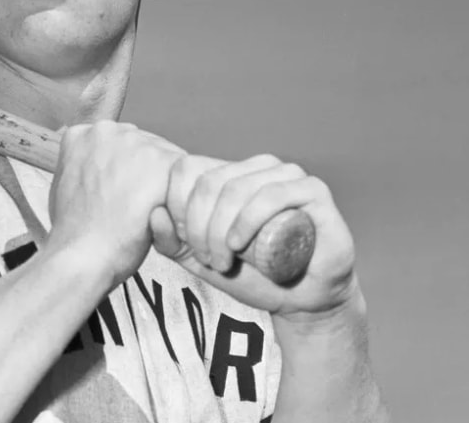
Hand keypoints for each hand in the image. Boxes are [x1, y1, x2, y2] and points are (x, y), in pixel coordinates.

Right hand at [47, 122, 184, 288]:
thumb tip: (101, 169)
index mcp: (82, 134)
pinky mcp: (161, 162)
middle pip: (145, 146)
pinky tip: (159, 217)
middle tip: (136, 206)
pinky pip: (184, 177)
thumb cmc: (74, 233)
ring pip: (167, 160)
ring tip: (145, 214)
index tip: (124, 190)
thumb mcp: (66, 187)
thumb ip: (86, 168)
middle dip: (147, 174)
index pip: (121, 143)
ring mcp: (135, 143)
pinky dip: (178, 199)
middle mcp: (108, 131)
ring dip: (164, 185)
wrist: (81, 256)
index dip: (128, 170)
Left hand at [150, 154, 357, 316]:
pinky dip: (249, 219)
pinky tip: (238, 244)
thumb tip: (154, 214)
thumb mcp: (201, 261)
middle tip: (208, 260)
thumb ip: (172, 242)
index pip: (188, 169)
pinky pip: (273, 194)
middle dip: (199, 227)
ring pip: (238, 189)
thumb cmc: (253, 276)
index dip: (178, 208)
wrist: (302, 301)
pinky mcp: (313, 191)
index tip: (186, 244)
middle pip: (209, 182)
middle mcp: (258, 167)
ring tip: (223, 261)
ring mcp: (288, 175)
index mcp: (231, 172)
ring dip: (221, 230)